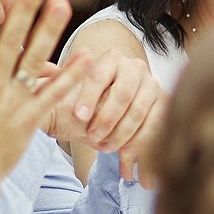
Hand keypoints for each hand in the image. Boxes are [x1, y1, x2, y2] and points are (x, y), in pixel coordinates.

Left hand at [46, 44, 167, 167]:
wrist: (116, 100)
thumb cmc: (89, 97)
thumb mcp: (72, 87)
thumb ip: (60, 79)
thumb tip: (47, 70)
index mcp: (111, 58)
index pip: (99, 75)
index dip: (88, 96)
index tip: (78, 117)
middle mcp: (135, 67)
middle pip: (122, 94)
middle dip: (107, 119)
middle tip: (92, 138)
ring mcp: (153, 84)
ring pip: (139, 111)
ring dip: (122, 133)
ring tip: (106, 149)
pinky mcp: (165, 103)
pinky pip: (155, 125)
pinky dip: (141, 142)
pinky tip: (126, 155)